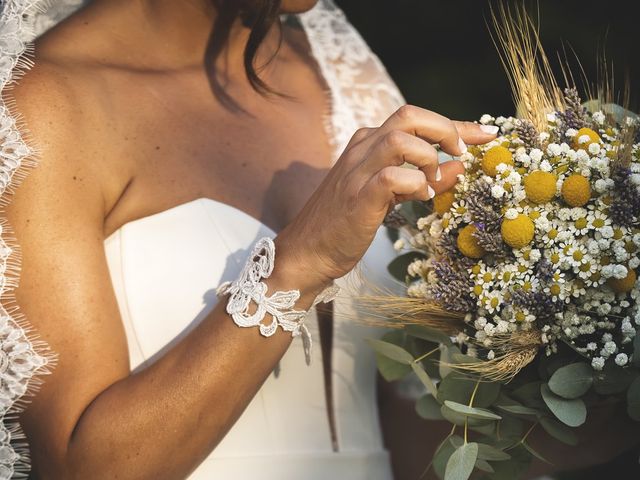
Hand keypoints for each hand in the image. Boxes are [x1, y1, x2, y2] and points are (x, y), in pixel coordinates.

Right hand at [275, 105, 497, 293]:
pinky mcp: (358, 196)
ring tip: (434, 185)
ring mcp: (357, 172)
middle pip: (409, 115)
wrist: (307, 251)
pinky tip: (421, 198)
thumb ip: (421, 177)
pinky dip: (415, 184)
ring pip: (401, 139)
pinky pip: (393, 176)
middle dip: (445, 129)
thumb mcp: (389, 196)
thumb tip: (459, 166)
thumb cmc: (346, 223)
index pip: (415, 120)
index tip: (486, 135)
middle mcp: (361, 149)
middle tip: (461, 154)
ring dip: (429, 159)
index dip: (456, 124)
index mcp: (367, 144)